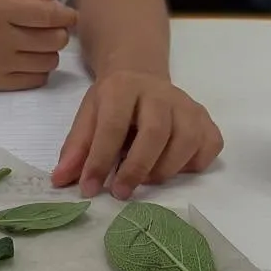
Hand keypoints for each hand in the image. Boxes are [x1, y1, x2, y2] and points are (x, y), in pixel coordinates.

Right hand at [0, 0, 77, 90]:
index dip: (67, 16)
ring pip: (51, 62)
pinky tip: (28, 60)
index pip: (49, 16)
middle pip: (55, 41)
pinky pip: (39, 79)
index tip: (69, 16)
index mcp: (2, 11)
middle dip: (59, 34)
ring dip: (49, 52)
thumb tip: (64, 10)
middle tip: (49, 31)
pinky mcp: (0, 83)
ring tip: (36, 46)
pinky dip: (39, 70)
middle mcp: (2, 39)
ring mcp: (1, 64)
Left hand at [51, 72, 222, 198]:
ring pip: (186, 141)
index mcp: (123, 87)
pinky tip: (174, 167)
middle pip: (155, 133)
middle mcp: (160, 92)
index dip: (100, 160)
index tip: (90, 189)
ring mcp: (187, 105)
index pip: (113, 126)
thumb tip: (61, 180)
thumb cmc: (113, 103)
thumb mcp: (89, 116)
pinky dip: (194, 165)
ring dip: (164, 170)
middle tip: (121, 193)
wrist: (141, 77)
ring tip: (146, 180)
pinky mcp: (206, 119)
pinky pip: (209, 146)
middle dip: (136, 169)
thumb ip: (76, 148)